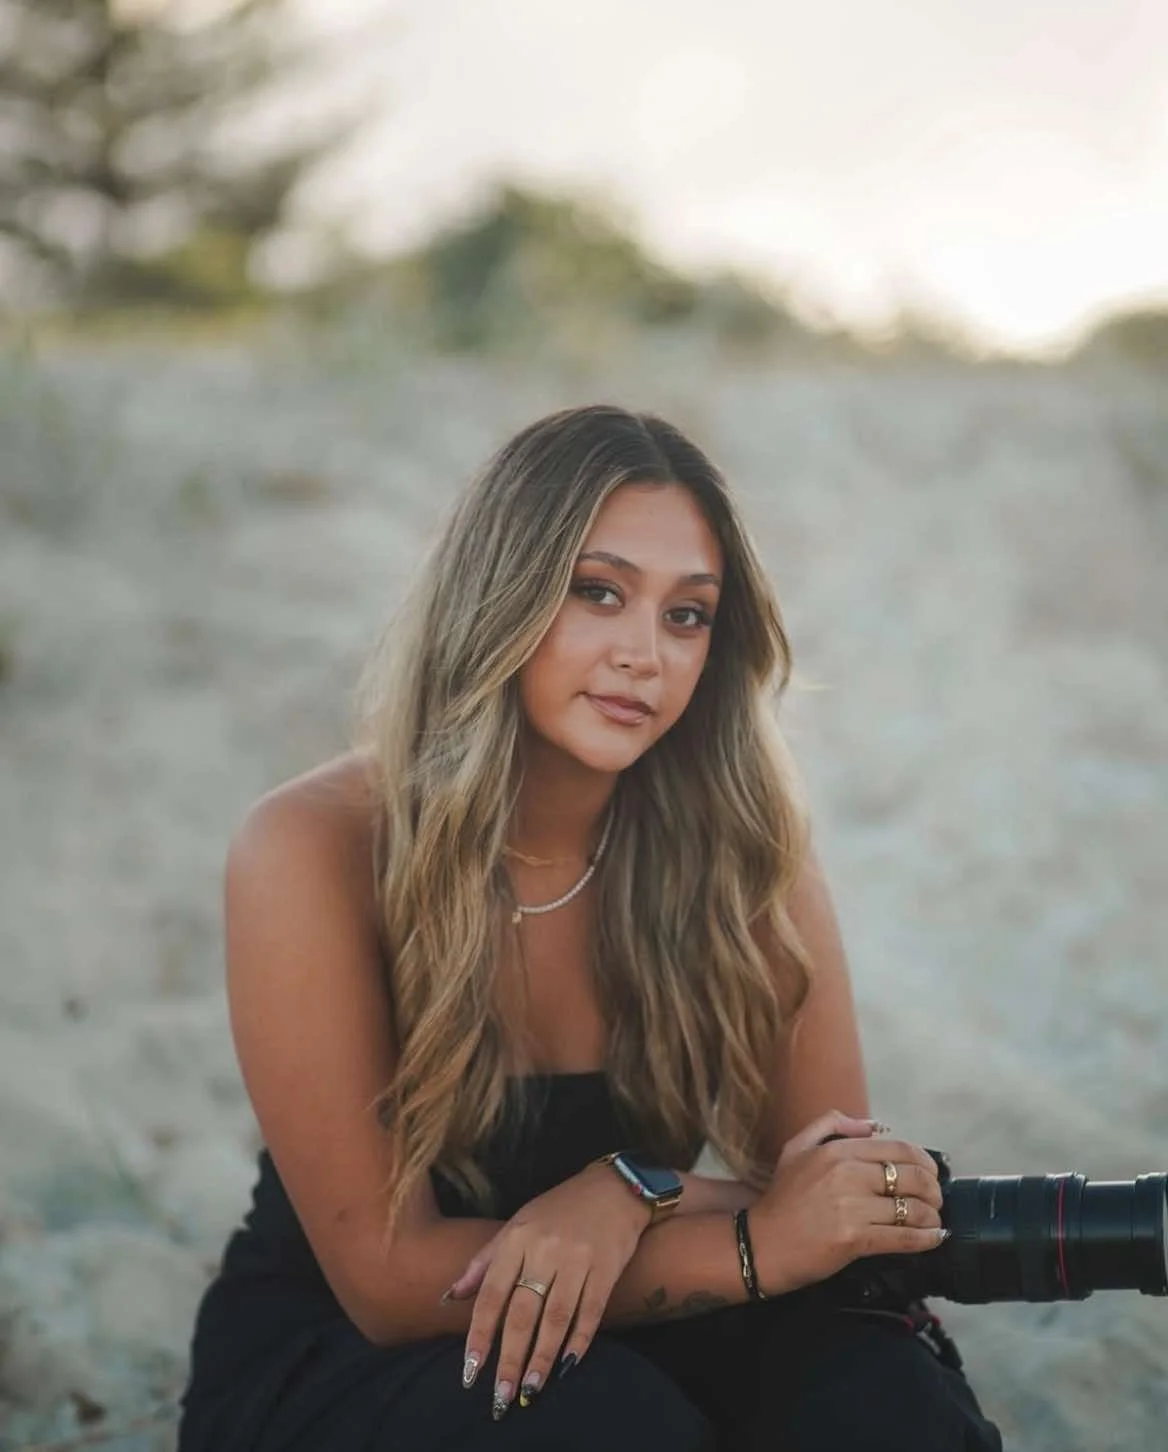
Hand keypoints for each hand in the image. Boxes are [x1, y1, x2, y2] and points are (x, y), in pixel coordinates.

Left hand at [449, 1160, 650, 1419]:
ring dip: (542, 1357)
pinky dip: (579, 1340)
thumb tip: (451, 1297)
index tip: (470, 1370)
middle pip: (523, 1312)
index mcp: (517, 1239)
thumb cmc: (558, 1209)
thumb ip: (484, 1262)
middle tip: (500, 1395)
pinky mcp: (606, 1268)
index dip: (480, 1334)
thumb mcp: (517, 1225)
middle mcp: (544, 1250)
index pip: (492, 1294)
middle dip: (510, 1358)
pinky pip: (590, 1311)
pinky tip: (567, 1365)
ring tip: (531, 1389)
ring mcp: (577, 1259)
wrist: (613, 1187)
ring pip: (556, 1317)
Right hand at [749, 1108, 945, 1295]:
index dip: (925, 1161)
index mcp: (838, 1150)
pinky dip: (925, 1239)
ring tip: (933, 1221)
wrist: (762, 1243)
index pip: (899, 1149)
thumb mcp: (797, 1147)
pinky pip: (902, 1237)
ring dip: (932, 1216)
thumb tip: (873, 1126)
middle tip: (936, 1200)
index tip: (931, 1173)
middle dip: (934, 1190)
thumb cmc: (782, 1197)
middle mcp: (848, 1174)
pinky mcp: (854, 1239)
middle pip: (912, 1177)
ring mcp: (852, 1208)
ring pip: (912, 1209)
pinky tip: (933, 1238)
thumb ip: (831, 1124)